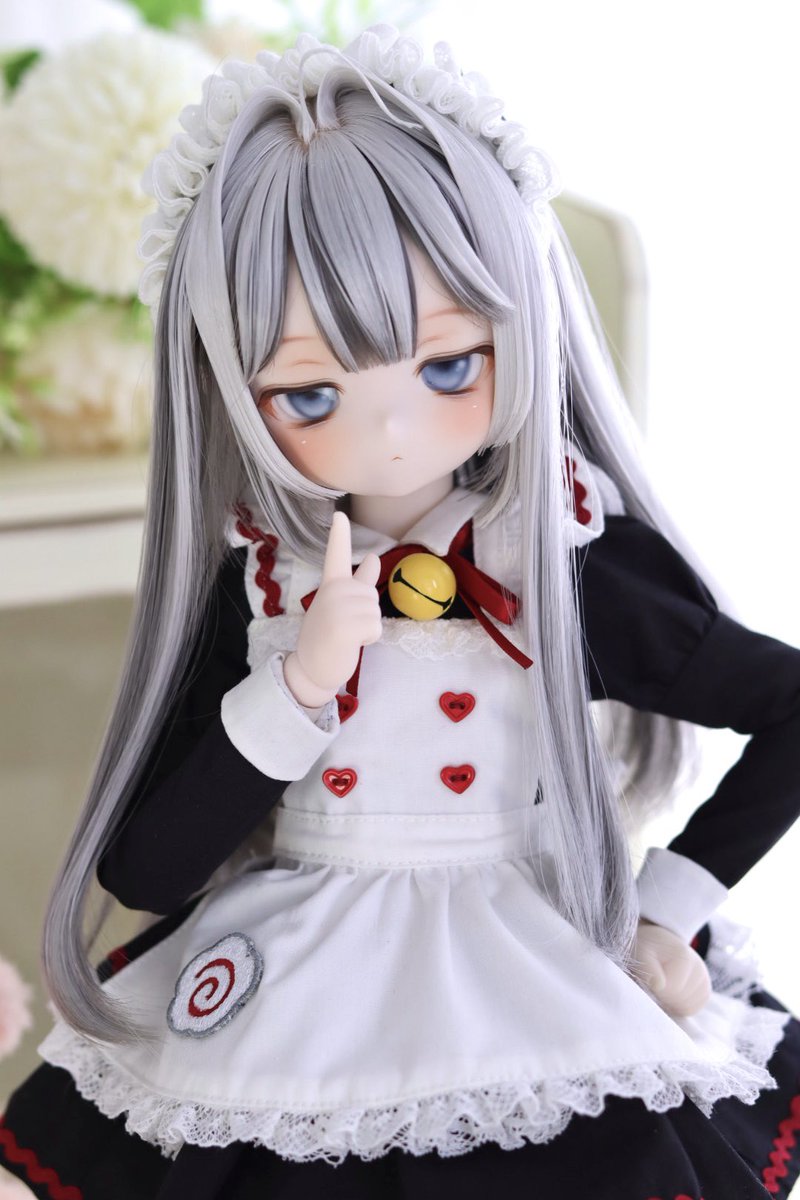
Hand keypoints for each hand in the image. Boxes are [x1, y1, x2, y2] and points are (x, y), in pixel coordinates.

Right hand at [283, 512, 381, 707]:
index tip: (339, 515)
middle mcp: (332, 591)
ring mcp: (337, 607)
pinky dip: (369, 639)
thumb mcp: (341, 605)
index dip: (339, 534)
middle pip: (372, 595)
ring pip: (376, 612)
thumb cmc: (329, 636)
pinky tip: (350, 644)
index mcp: (330, 585)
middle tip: (344, 627)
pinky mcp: (345, 626)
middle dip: (367, 614)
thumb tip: (374, 558)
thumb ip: (359, 582)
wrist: (312, 668)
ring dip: (368, 628)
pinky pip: (376, 627)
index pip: (336, 554)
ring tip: (346, 635)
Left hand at [631, 919, 711, 1017]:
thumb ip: (648, 969)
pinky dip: (678, 1007)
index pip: (672, 989)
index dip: (656, 989)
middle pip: (680, 1000)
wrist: (657, 943)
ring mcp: (704, 980)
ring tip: (661, 987)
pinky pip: (692, 1009)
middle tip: (653, 983)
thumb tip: (659, 986)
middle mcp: (699, 968)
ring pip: (686, 1007)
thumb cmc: (647, 949)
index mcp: (684, 957)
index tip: (648, 978)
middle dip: (663, 996)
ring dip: (670, 1003)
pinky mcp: (704, 991)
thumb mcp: (641, 953)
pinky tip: (669, 994)